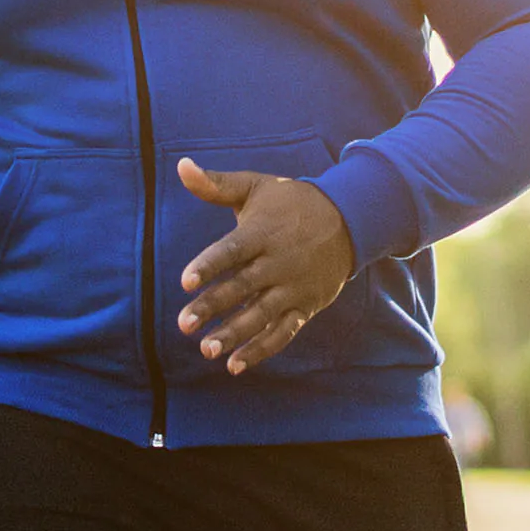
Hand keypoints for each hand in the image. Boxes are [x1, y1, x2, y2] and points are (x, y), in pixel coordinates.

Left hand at [173, 160, 355, 375]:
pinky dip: (261, 350)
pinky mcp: (305, 307)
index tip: (184, 281)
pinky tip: (235, 364)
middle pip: (242, 287)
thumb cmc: (291, 203)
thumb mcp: (256, 187)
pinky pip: (282, 332)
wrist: (349, 220)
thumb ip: (216, 184)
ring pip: (261, 315)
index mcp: (262, 233)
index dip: (209, 265)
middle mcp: (278, 263)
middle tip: (184, 325)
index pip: (232, 251)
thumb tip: (180, 166)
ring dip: (234, 334)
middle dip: (212, 307)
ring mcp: (293, 288)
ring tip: (206, 349)